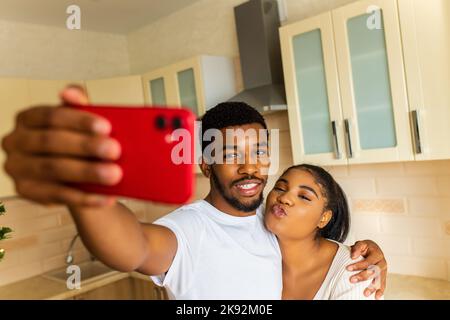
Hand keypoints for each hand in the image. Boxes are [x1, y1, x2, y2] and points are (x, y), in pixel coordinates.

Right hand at [1, 85, 121, 207]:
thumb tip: (72, 93)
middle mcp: (15, 141)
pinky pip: (57, 195)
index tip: (106, 127)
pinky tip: (106, 197)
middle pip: (51, 142)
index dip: (79, 121)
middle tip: (115, 151)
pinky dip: (85, 197)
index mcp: (27, 118)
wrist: (75, 175)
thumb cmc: (76, 142)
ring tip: (114, 174)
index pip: (51, 116)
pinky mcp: (25, 191)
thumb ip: (78, 106)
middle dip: (86, 146)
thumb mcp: (79, 123)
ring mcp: (17, 167)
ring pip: (53, 169)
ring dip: (87, 172)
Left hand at [348, 240, 386, 299]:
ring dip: (372, 287)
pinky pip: (383, 284)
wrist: (372, 250)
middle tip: (352, 280)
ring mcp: (384, 270)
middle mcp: (382, 262)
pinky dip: (380, 291)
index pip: (368, 261)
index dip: (358, 265)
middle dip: (362, 276)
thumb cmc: (365, 248)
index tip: (347, 268)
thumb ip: (357, 248)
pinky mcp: (383, 276)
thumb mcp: (361, 244)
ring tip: (365, 293)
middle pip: (373, 271)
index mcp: (377, 254)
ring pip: (379, 279)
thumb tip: (353, 256)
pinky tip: (376, 297)